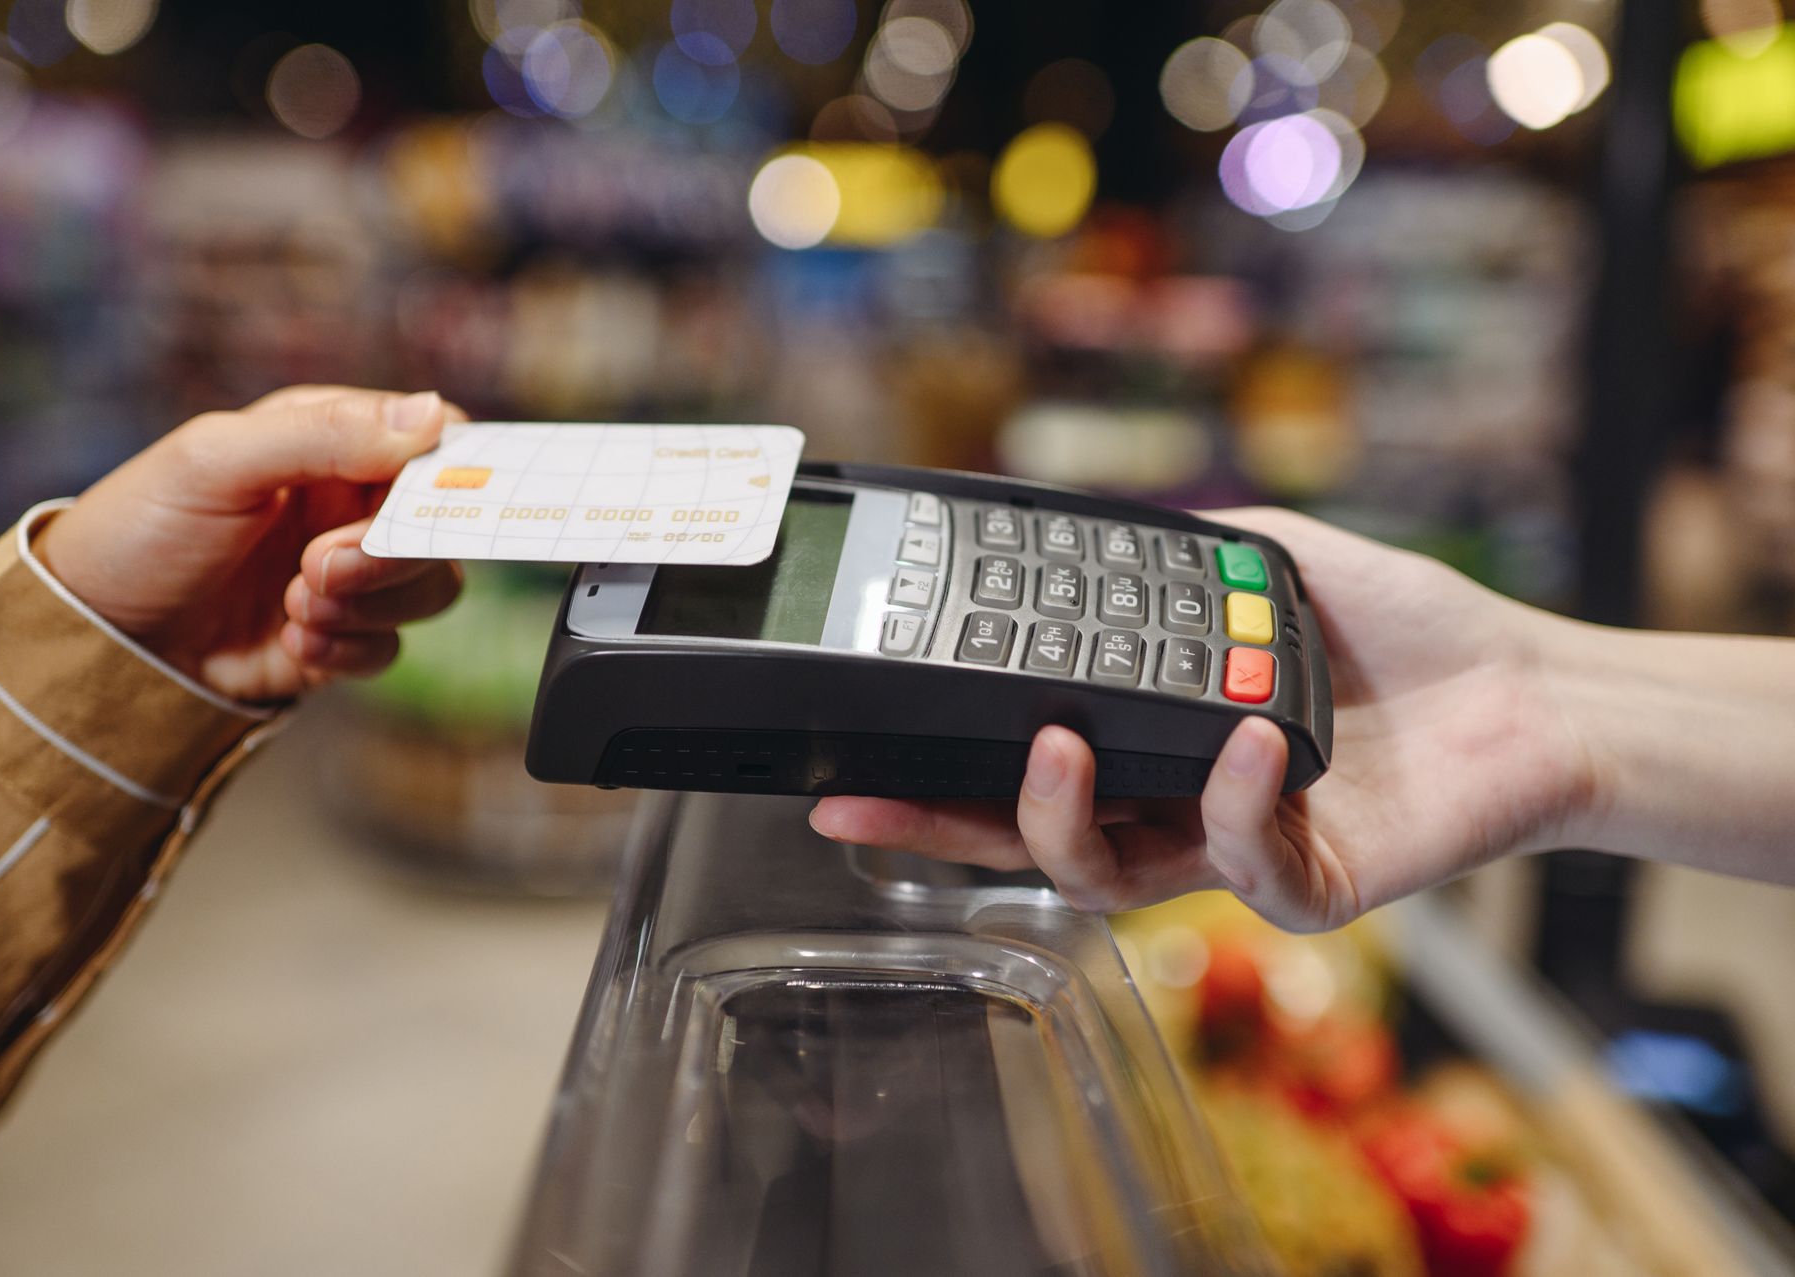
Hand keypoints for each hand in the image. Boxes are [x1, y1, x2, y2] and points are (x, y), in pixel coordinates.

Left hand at [36, 386, 466, 703]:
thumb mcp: (218, 462)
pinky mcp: (336, 640)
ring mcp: (345, 577)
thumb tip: (434, 415)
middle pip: (439, 527)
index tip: (433, 505)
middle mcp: (348, 505)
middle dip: (388, 555)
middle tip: (319, 567)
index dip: (449, 474)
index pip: (433, 444)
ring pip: (427, 590)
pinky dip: (346, 650)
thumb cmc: (138, 528)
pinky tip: (290, 643)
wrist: (90, 639)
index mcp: (331, 441)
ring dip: (368, 605)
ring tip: (294, 607)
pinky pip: (387, 648)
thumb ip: (325, 435)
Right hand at [809, 509, 1598, 930]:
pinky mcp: (1306, 888)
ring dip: (1061, 815)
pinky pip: (1240, 863)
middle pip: (1025, 846)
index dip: (934, 773)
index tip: (855, 759)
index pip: (1019, 770)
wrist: (1528, 688)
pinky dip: (1234, 799)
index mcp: (1152, 745)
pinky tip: (1251, 735)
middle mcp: (1173, 811)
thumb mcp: (1263, 559)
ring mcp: (1232, 856)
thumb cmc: (1403, 630)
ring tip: (1056, 742)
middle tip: (864, 801)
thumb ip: (1175, 551)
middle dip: (937, 828)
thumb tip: (1080, 525)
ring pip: (1102, 879)